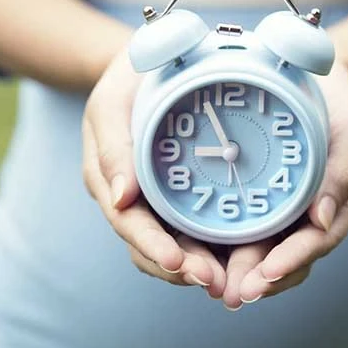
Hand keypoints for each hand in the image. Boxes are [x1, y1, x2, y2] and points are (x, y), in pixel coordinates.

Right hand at [81, 46, 226, 296]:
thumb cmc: (127, 80)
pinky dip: (213, 246)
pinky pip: (194, 227)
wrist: (147, 64)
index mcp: (109, 181)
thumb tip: (123, 199)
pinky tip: (238, 258)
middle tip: (216, 283)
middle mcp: (132, 199)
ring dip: (199, 266)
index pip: (130, 224)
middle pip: (152, 246)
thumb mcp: (111, 103)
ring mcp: (156, 199)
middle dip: (182, 269)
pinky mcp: (181, 194)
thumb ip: (113, 147)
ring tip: (229, 282)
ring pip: (174, 245)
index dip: (153, 247)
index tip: (179, 264)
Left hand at [220, 61, 347, 308]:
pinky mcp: (269, 197)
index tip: (264, 276)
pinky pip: (253, 227)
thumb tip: (321, 220)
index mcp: (342, 201)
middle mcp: (317, 212)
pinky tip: (206, 254)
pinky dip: (233, 245)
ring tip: (215, 287)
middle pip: (291, 256)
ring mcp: (293, 208)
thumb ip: (344, 170)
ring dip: (245, 271)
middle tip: (231, 295)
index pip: (316, 242)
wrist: (318, 75)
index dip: (291, 262)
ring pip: (269, 249)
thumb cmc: (338, 100)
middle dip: (262, 279)